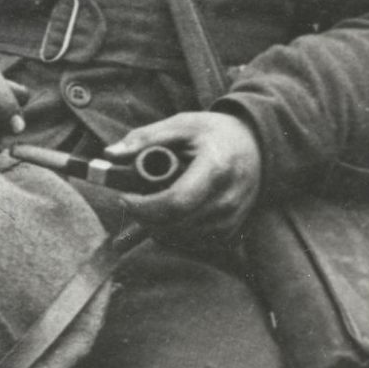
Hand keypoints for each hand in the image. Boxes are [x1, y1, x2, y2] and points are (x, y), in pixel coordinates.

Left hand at [102, 109, 262, 235]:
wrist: (258, 147)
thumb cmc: (215, 133)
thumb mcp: (181, 125)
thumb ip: (145, 138)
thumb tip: (110, 153)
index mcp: (216, 168)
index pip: (175, 203)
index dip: (143, 206)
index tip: (124, 196)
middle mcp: (227, 199)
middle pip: (173, 224)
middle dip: (144, 216)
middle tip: (133, 199)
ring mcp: (231, 219)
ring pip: (179, 237)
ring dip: (156, 225)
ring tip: (153, 201)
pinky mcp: (231, 232)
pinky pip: (191, 242)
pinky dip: (174, 231)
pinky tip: (171, 213)